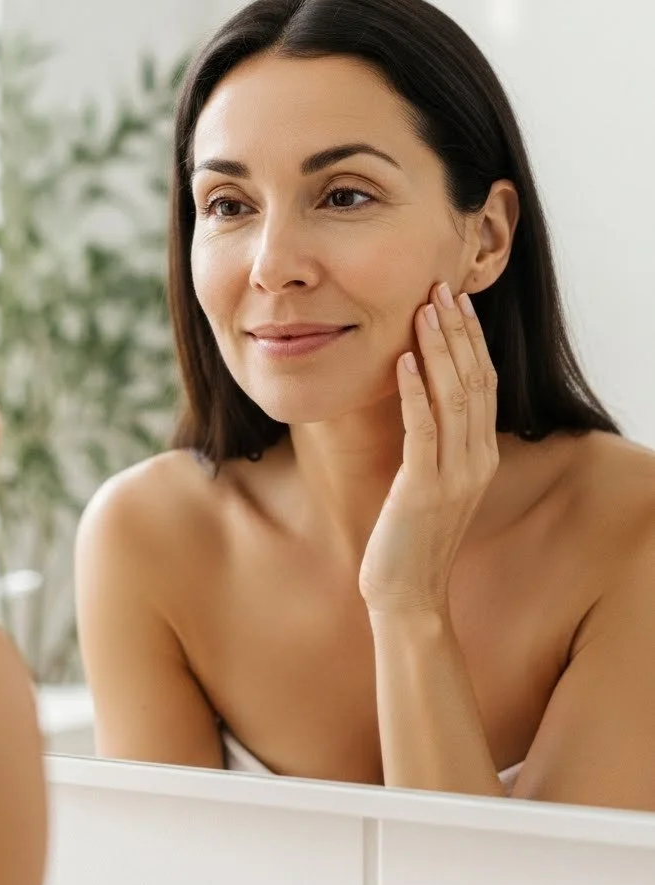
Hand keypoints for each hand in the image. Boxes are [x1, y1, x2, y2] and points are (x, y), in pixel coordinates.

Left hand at [358, 282, 498, 613]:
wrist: (408, 594)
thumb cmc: (412, 537)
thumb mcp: (433, 483)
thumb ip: (438, 445)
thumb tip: (423, 398)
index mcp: (481, 456)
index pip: (483, 385)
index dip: (471, 341)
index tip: (456, 303)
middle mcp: (476, 461)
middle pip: (474, 382)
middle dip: (456, 332)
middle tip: (440, 289)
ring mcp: (454, 476)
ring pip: (453, 398)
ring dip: (437, 350)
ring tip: (423, 311)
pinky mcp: (425, 489)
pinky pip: (423, 430)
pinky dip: (413, 392)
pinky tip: (401, 361)